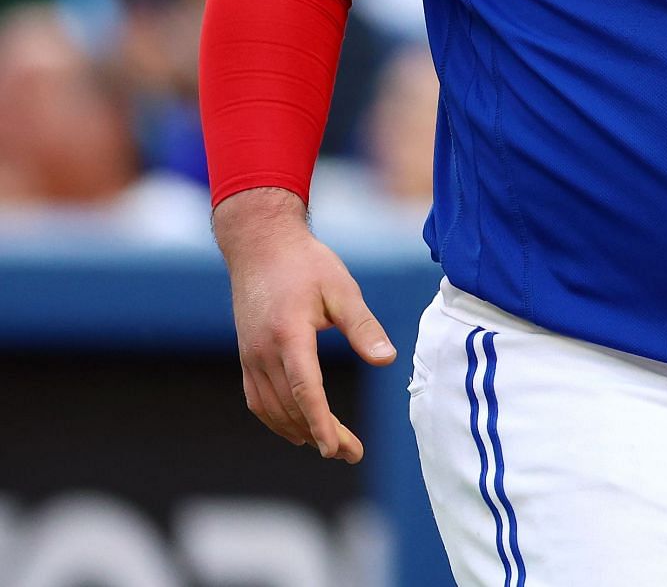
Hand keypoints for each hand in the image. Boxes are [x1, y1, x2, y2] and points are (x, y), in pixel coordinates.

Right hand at [213, 188, 395, 461]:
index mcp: (289, 335)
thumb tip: (387, 360)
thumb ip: (363, 327)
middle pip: (291, 407)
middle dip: (320, 435)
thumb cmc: (307, 264)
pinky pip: (258, 399)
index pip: (304, 391)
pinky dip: (277, 419)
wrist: (260, 245)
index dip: (321, 424)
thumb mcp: (342, 289)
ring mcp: (250, 356)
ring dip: (299, 431)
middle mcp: (263, 352)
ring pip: (271, 409)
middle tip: (349, 454)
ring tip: (330, 446)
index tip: (335, 450)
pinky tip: (298, 427)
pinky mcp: (246, 355)